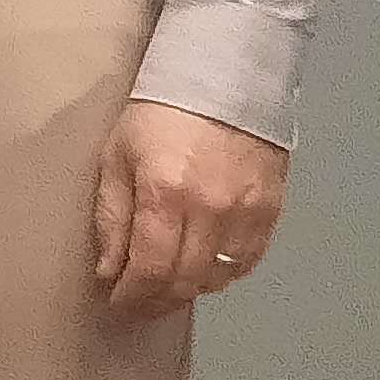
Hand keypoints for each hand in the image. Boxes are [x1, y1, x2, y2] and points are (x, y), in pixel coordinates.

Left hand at [90, 99, 286, 318]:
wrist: (222, 75)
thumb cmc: (158, 112)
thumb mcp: (118, 155)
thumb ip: (112, 216)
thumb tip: (108, 271)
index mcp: (165, 193)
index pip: (149, 269)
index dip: (132, 297)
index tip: (119, 303)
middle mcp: (209, 209)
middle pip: (184, 281)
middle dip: (157, 300)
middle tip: (140, 303)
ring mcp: (245, 211)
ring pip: (218, 278)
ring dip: (190, 289)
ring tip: (170, 284)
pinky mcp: (271, 209)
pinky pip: (247, 261)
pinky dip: (224, 273)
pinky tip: (205, 267)